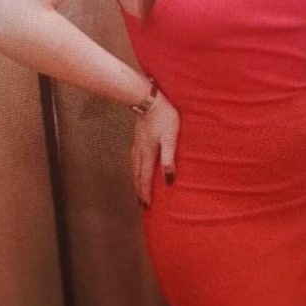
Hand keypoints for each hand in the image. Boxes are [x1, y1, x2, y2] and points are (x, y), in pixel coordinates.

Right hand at [131, 86, 179, 207]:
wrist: (148, 98)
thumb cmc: (163, 116)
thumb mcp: (170, 138)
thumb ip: (169, 158)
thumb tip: (169, 179)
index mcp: (148, 153)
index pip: (146, 177)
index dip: (146, 192)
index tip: (146, 206)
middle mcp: (140, 150)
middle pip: (138, 174)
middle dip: (139, 189)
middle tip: (140, 203)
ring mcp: (137, 142)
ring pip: (134, 166)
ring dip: (136, 179)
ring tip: (137, 188)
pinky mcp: (138, 136)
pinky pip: (134, 157)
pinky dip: (135, 167)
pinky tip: (137, 164)